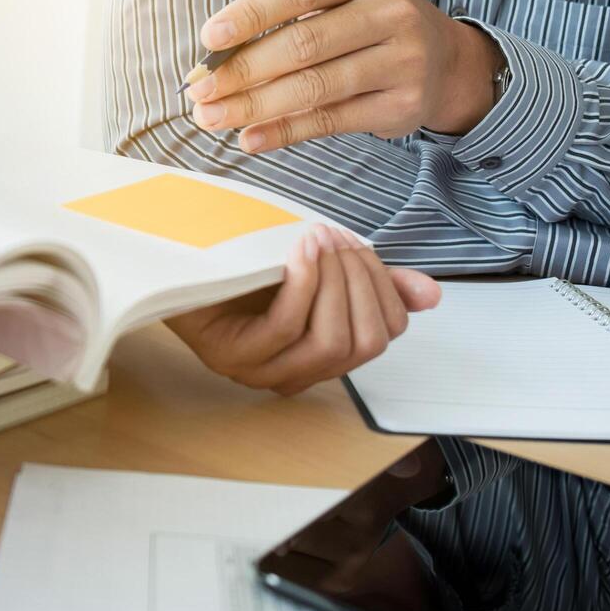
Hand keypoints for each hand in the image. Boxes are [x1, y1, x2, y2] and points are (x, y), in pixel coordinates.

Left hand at [166, 224, 440, 394]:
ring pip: (331, 341)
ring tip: (320, 238)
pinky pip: (287, 328)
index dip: (385, 290)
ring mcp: (260, 370)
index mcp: (320, 354)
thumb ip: (369, 280)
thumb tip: (430, 295)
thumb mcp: (317, 264)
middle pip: (363, 344)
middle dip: (362, 283)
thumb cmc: (244, 262)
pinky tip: (300, 248)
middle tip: (341, 238)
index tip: (362, 248)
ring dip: (335, 282)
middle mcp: (294, 372)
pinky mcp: (230, 356)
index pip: (383, 336)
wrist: (179, 253)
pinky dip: (304, 283)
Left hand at [186, 0, 503, 151]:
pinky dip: (284, 132)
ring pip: (314, 88)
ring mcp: (402, 61)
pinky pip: (331, 121)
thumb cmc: (366, 14)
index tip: (207, 37)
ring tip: (210, 117)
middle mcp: (391, 12)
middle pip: (303, 44)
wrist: (442, 61)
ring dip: (254, 107)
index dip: (251, 13)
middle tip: (198, 90)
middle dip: (242, 70)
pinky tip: (248, 138)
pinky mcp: (401, 105)